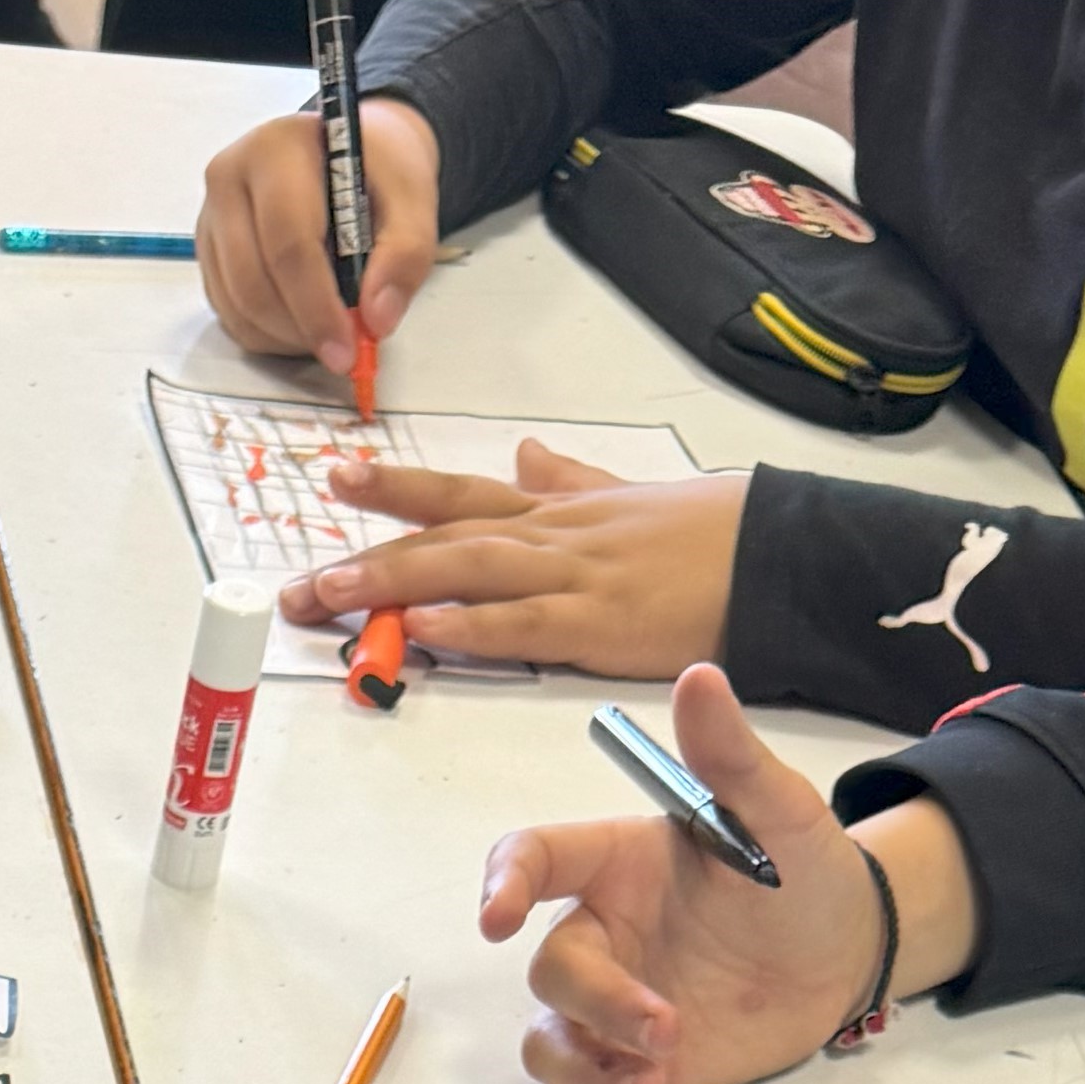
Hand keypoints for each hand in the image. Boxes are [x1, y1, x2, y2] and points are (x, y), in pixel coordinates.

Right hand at [195, 96, 444, 385]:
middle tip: (343, 353)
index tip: (347, 350)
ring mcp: (211, 216)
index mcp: (278, 150)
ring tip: (328, 331)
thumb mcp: (411, 196)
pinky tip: (302, 322)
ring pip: (236, 305)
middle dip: (300, 330)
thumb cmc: (374, 169)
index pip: (287, 242)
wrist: (344, 151)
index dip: (316, 306)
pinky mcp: (207, 250)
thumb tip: (377, 319)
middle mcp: (230, 177)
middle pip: (252, 281)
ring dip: (284, 337)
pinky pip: (228, 311)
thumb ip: (405, 254)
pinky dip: (267, 333)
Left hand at [286, 440, 748, 674]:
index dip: (396, 486)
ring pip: (469, 574)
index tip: (336, 476)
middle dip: (367, 552)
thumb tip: (525, 453)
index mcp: (559, 512)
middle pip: (447, 536)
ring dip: (395, 582)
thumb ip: (570, 480)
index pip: (462, 492)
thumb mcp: (632, 494)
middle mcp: (555, 537)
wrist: (784, 554)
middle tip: (300, 576)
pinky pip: (523, 625)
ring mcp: (576, 579)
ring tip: (330, 593)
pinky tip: (421, 630)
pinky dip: (470, 626)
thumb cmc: (715, 534)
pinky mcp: (603, 626)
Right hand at [477, 666, 955, 1083]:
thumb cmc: (807, 874)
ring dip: (584, 1068)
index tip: (498, 918)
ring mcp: (614, 1001)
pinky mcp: (632, 1059)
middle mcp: (604, 932)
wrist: (849, 956)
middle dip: (598, 1008)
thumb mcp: (779, 810)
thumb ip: (730, 757)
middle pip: (549, 971)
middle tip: (666, 1032)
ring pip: (546, 1040)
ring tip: (650, 1082)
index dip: (502, 883)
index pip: (533, 860)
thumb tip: (698, 678)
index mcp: (618, 865)